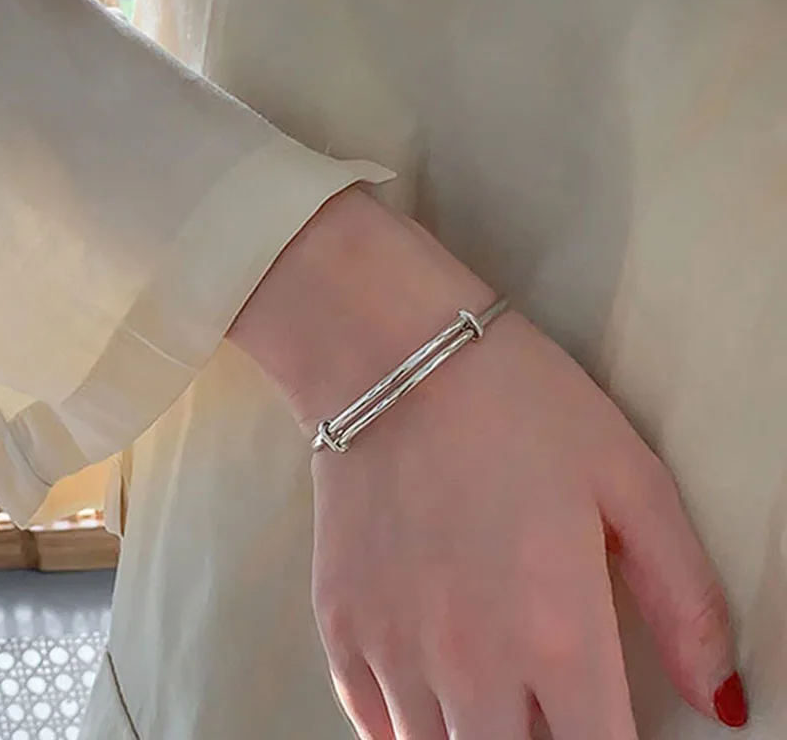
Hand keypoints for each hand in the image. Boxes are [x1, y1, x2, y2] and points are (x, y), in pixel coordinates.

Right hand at [230, 188, 743, 737]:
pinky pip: (375, 727)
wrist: (395, 357)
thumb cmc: (518, 405)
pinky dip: (410, 726)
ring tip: (493, 686)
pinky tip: (432, 683)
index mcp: (560, 634)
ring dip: (476, 735)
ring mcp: (394, 651)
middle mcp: (472, 665)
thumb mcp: (628, 479)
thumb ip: (686, 598)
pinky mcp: (339, 627)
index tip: (608, 724)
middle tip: (550, 702)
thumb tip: (721, 700)